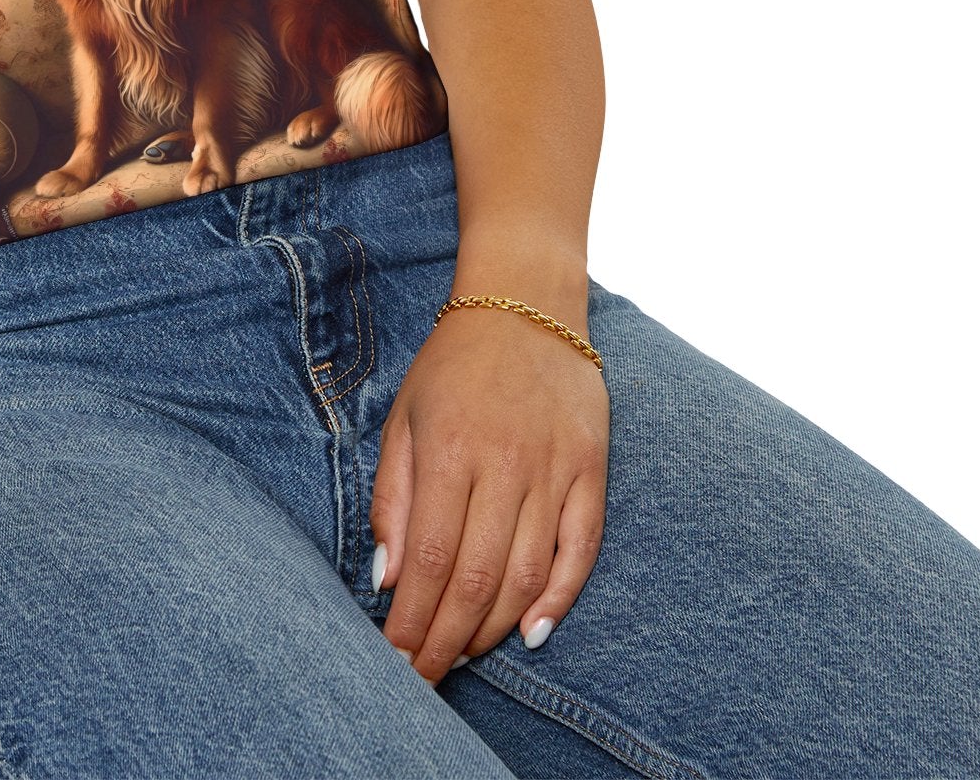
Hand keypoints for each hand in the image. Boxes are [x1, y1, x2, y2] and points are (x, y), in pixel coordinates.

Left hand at [370, 300, 609, 682]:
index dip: (413, 619)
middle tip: (426, 676)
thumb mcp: (404, 418)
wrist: (525, 304)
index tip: (396, 658)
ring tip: (464, 655)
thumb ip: (392, 498)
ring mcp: (554, 469)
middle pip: (477, 578)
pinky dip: (559, 598)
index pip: (430, 559)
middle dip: (447, 639)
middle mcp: (505, 464)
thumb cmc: (452, 366)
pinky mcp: (592, 470)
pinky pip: (581, 550)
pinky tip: (532, 632)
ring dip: (494, 627)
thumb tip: (387, 578)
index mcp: (449, 450)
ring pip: (527, 574)